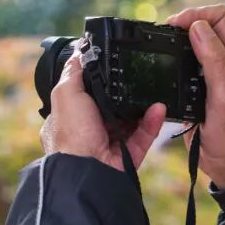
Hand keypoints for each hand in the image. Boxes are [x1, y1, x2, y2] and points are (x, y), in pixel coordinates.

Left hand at [40, 39, 166, 172]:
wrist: (86, 173)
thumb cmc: (71, 134)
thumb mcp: (65, 94)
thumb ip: (74, 72)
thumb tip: (79, 52)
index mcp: (71, 118)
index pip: (86, 95)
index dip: (100, 81)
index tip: (116, 65)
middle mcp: (88, 132)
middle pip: (112, 107)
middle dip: (126, 94)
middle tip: (142, 75)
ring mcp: (109, 145)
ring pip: (131, 122)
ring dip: (143, 107)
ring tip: (155, 90)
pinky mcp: (128, 157)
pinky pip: (143, 136)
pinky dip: (151, 122)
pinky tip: (159, 108)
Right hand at [166, 5, 224, 188]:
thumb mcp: (224, 94)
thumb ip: (214, 59)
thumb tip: (198, 28)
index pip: (221, 16)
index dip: (197, 15)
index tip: (176, 26)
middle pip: (208, 22)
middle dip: (187, 22)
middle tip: (166, 33)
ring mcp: (217, 69)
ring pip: (198, 38)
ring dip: (181, 36)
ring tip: (164, 42)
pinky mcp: (203, 80)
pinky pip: (190, 56)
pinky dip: (177, 52)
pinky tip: (167, 60)